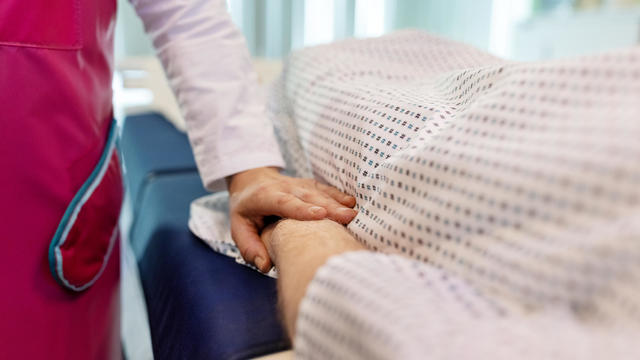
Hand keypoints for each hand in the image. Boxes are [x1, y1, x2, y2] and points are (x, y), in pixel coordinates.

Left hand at [227, 167, 356, 271]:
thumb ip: (249, 247)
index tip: (320, 215)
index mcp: (264, 196)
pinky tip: (352, 203)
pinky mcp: (309, 184)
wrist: (252, 180)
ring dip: (337, 202)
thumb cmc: (246, 209)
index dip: (303, 209)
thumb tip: (265, 266)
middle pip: (308, 197)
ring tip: (353, 214)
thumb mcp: (238, 227)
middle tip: (347, 217)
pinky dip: (338, 195)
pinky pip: (325, 188)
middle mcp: (284, 187)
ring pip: (319, 192)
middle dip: (328, 207)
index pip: (285, 202)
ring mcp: (298, 184)